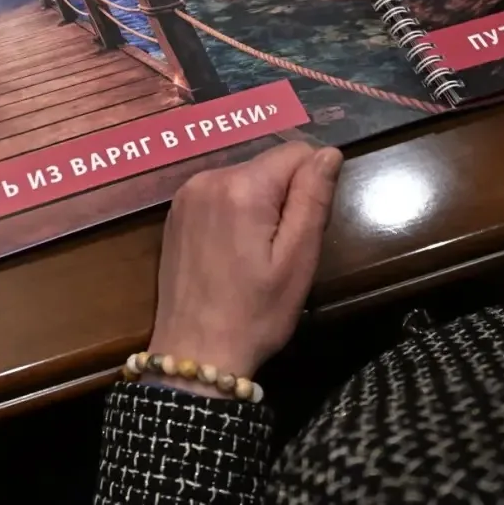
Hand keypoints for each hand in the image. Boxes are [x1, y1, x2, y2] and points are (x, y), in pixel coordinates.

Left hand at [147, 142, 342, 396]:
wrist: (196, 352)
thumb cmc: (255, 313)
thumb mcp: (297, 259)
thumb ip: (313, 198)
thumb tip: (328, 152)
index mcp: (241, 186)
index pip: (297, 152)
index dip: (313, 185)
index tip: (304, 230)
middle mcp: (207, 177)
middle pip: (269, 165)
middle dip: (285, 197)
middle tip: (281, 250)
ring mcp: (185, 194)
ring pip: (245, 178)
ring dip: (260, 205)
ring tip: (255, 254)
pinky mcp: (175, 211)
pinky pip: (220, 193)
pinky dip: (234, 212)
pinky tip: (232, 252)